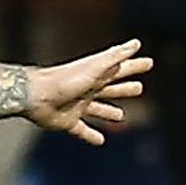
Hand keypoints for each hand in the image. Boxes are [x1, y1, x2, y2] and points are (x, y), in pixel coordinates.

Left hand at [25, 39, 153, 145]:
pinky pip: (82, 130)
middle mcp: (87, 90)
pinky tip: (100, 141)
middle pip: (110, 88)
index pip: (120, 69)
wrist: (36, 95)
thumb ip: (115, 56)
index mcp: (95, 75)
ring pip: (97, 109)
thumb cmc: (65, 80)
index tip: (149, 63)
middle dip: (124, 88)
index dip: (134, 66)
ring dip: (109, 112)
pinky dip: (91, 135)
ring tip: (121, 116)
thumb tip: (136, 43)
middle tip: (139, 89)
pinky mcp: (67, 122)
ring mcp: (77, 106)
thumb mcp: (94, 66)